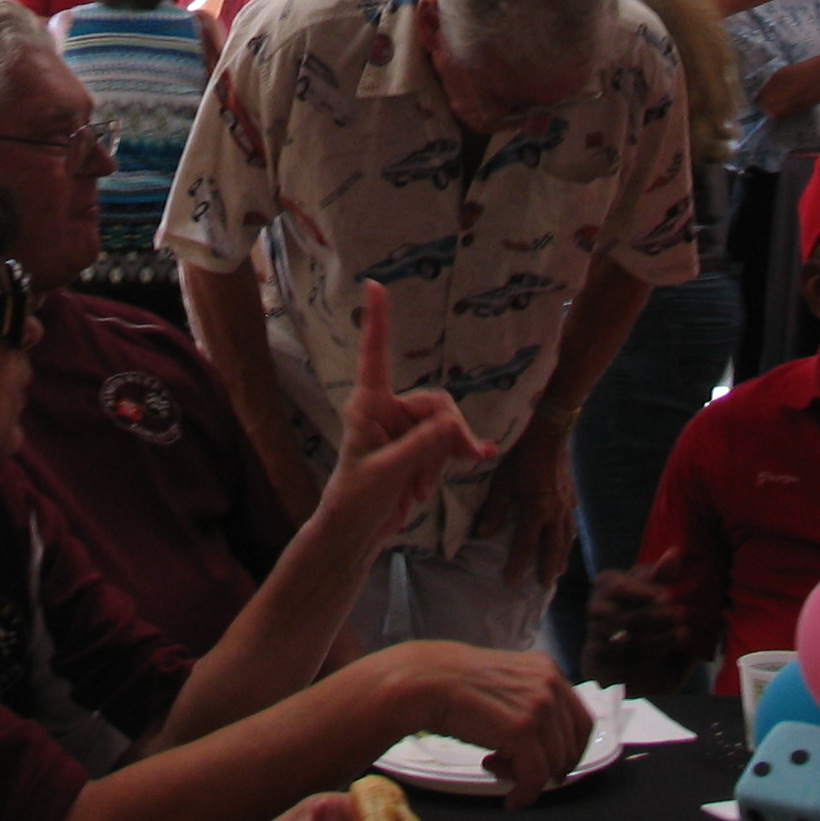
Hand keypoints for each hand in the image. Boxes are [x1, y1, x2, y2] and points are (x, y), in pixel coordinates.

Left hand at [321, 282, 494, 532]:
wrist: (355, 535)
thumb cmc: (354, 501)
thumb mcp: (385, 474)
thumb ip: (419, 448)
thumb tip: (452, 424)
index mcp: (369, 406)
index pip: (376, 356)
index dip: (378, 321)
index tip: (373, 285)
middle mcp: (388, 411)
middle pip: (436, 404)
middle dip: (449, 434)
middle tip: (462, 458)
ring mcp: (405, 431)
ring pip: (446, 426)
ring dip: (443, 457)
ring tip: (422, 489)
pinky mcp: (419, 451)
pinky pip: (448, 443)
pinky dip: (453, 458)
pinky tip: (465, 467)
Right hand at [378, 640, 593, 803]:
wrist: (428, 681)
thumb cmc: (459, 685)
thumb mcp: (508, 684)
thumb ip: (533, 704)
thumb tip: (550, 747)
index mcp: (549, 670)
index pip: (582, 722)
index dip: (571, 752)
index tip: (556, 769)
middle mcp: (551, 685)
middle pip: (570, 746)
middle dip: (547, 768)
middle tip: (516, 772)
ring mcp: (538, 707)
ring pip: (553, 765)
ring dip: (528, 779)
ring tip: (496, 768)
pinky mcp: (522, 730)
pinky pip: (535, 777)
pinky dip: (525, 795)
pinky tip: (510, 799)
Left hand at [469, 419, 577, 591]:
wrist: (551, 432)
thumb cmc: (522, 455)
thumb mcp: (502, 481)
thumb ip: (494, 509)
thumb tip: (483, 535)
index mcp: (537, 511)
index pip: (525, 546)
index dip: (518, 565)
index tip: (511, 582)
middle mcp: (555, 513)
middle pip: (553, 548)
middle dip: (547, 568)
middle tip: (544, 586)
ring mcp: (567, 505)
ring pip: (567, 539)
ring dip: (562, 557)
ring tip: (559, 572)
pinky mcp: (572, 495)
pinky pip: (573, 523)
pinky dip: (570, 537)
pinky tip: (569, 540)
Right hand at [582, 550, 691, 687]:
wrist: (623, 650)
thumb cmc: (643, 610)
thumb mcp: (652, 590)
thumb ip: (662, 575)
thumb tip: (675, 552)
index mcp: (606, 583)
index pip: (619, 587)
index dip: (644, 593)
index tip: (669, 597)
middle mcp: (596, 608)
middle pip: (626, 615)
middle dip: (658, 617)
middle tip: (683, 616)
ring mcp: (596, 636)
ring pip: (627, 640)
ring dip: (659, 638)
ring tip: (682, 634)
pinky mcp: (599, 661)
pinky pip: (622, 661)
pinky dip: (648, 658)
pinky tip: (666, 653)